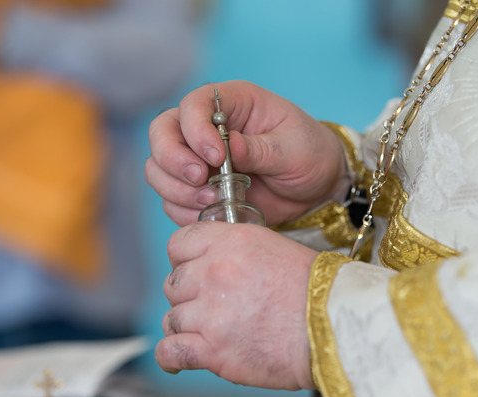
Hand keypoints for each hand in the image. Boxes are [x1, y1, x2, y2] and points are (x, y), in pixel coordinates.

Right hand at [145, 80, 349, 225]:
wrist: (319, 187)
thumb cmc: (310, 154)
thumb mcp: (294, 149)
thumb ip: (260, 149)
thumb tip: (229, 146)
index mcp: (232, 104)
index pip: (193, 105)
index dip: (195, 130)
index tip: (216, 156)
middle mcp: (206, 128)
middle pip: (162, 134)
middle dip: (173, 159)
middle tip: (200, 179)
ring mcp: (198, 160)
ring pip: (158, 168)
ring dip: (175, 188)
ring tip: (211, 198)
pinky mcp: (198, 190)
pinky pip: (171, 201)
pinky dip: (183, 210)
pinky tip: (211, 211)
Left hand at [156, 221, 317, 389]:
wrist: (335, 327)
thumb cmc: (318, 291)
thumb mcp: (275, 248)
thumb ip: (237, 251)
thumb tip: (215, 261)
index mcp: (230, 242)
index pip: (179, 243)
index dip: (184, 260)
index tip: (192, 271)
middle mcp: (214, 272)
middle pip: (173, 283)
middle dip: (187, 295)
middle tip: (208, 305)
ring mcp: (210, 312)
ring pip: (172, 318)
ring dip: (187, 326)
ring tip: (208, 332)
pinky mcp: (211, 350)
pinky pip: (170, 351)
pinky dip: (172, 356)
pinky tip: (179, 357)